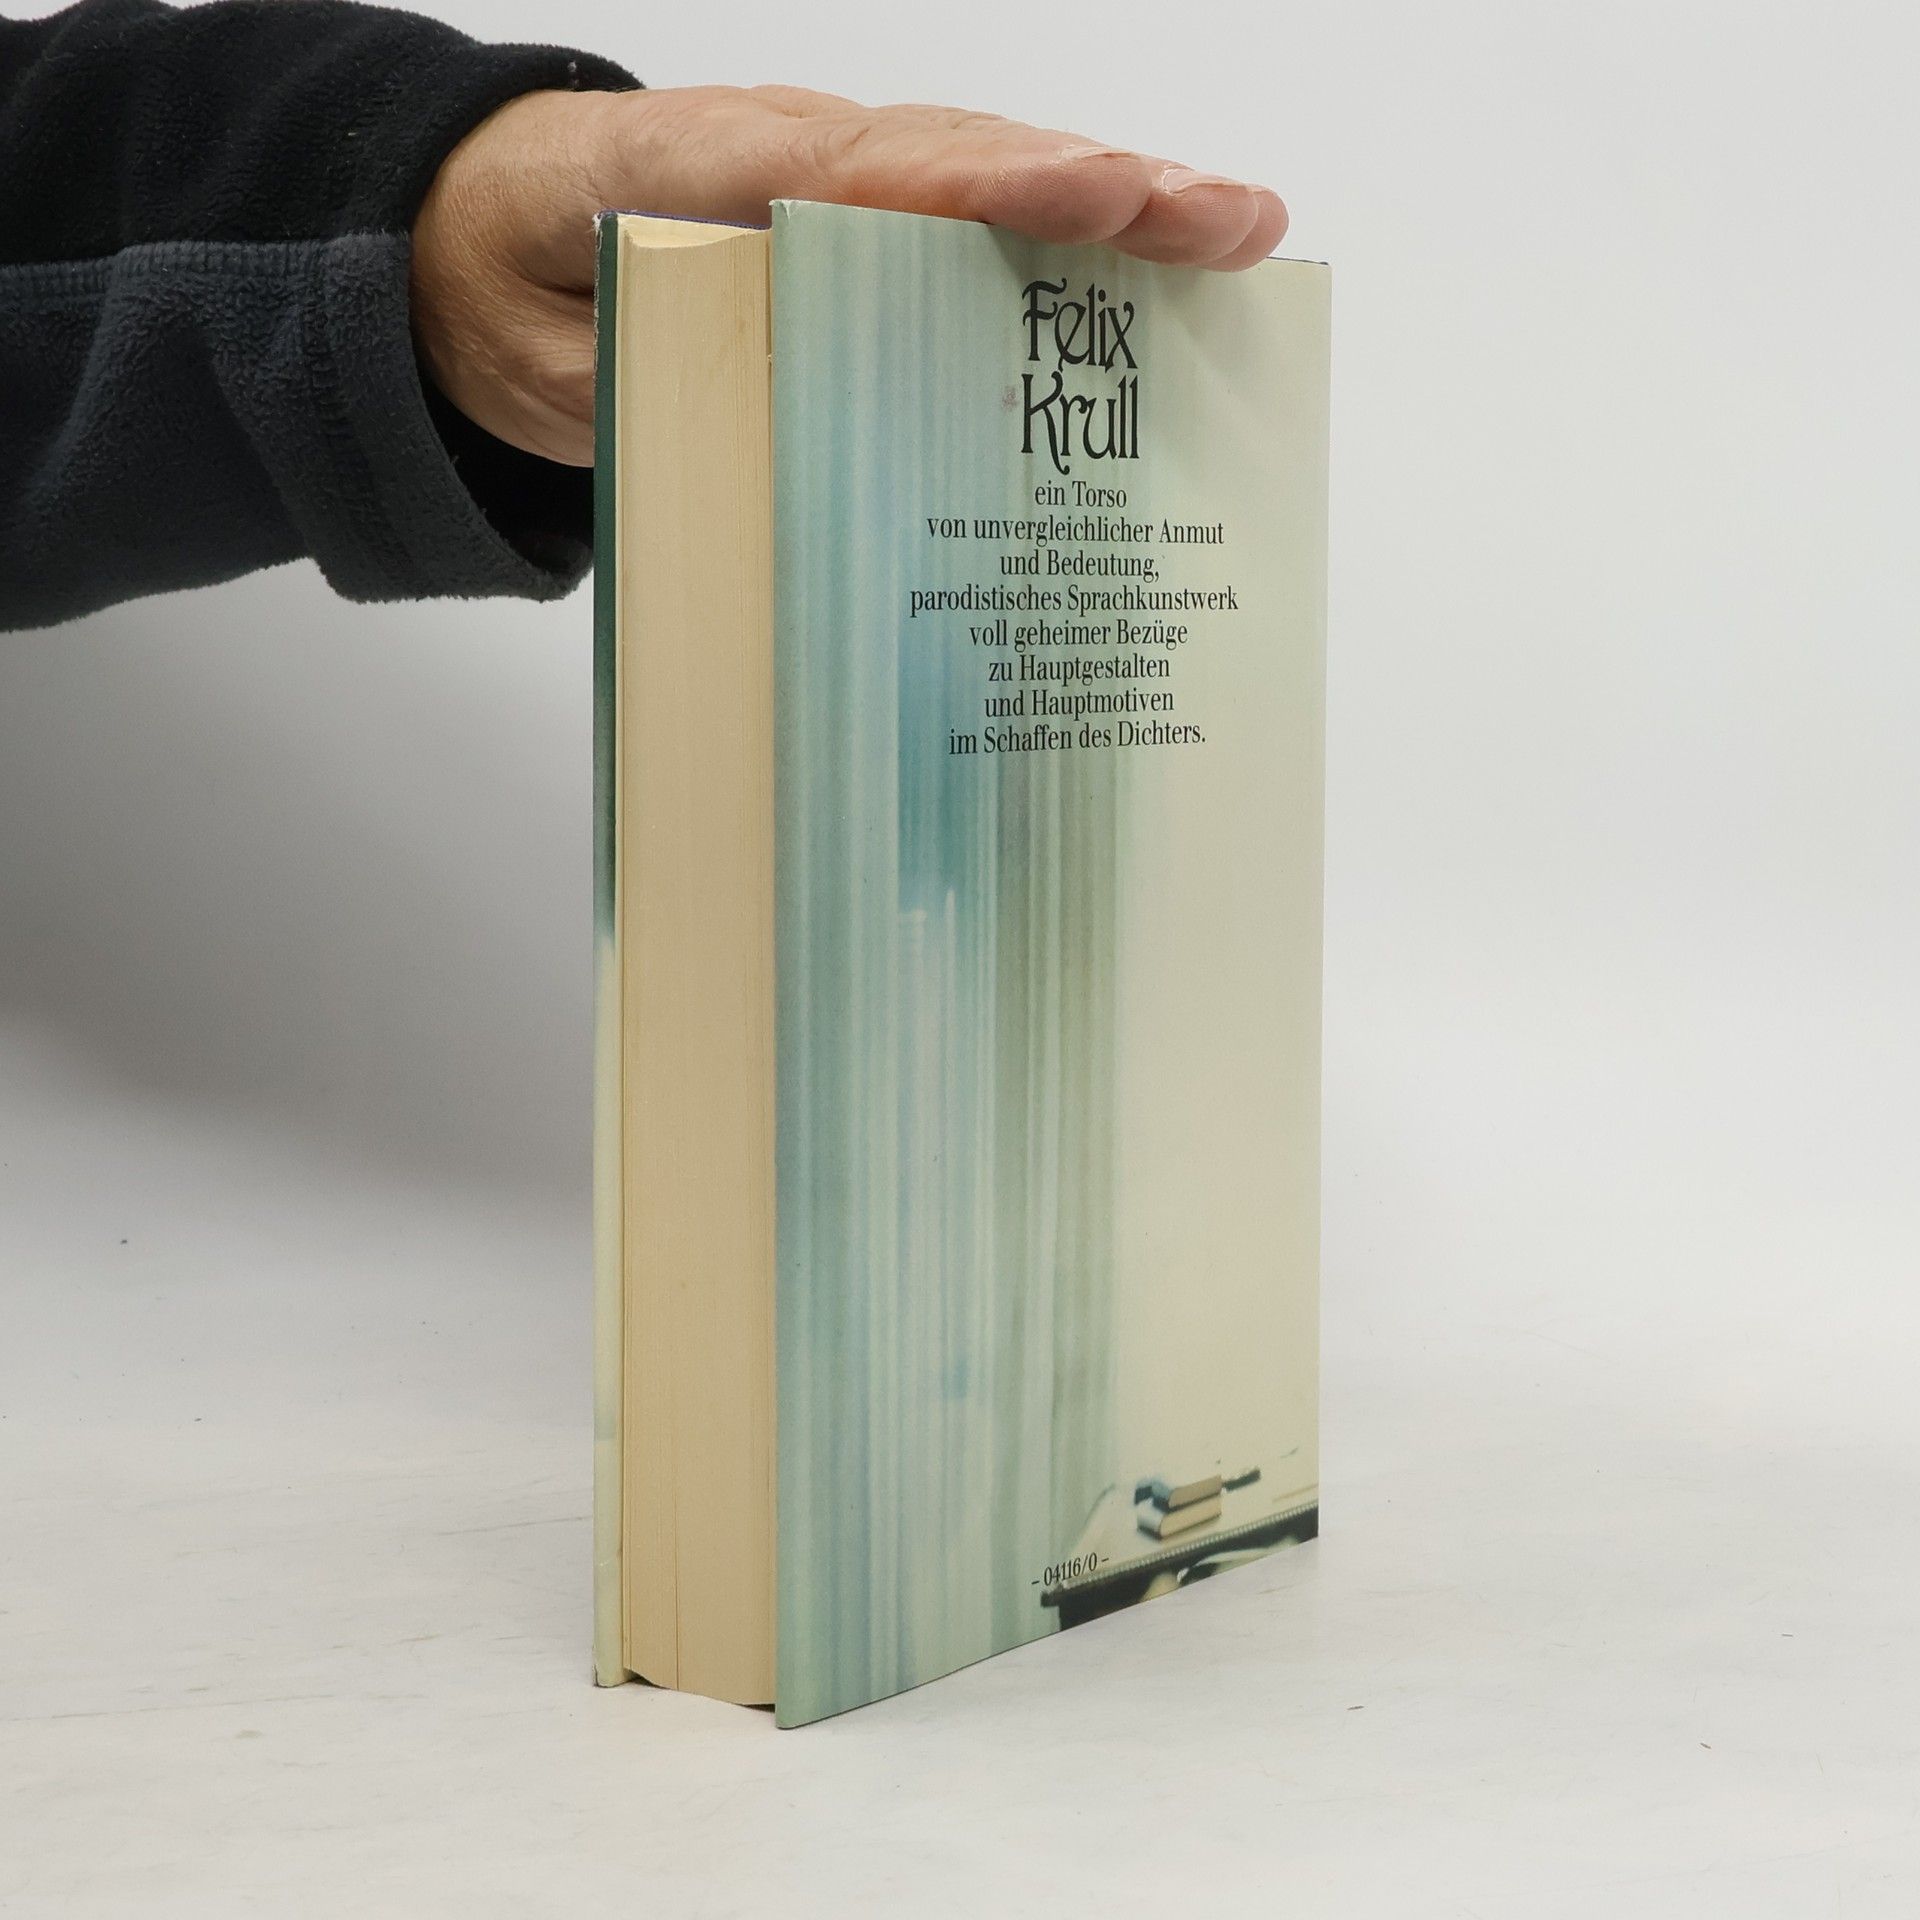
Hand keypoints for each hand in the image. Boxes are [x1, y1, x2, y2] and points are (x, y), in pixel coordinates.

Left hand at [411, 86, 1287, 466]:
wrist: (478, 238)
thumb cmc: (511, 293)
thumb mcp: (548, 366)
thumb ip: (649, 375)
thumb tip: (788, 410)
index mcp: (688, 175)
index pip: (852, 171)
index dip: (980, 185)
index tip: (1096, 190)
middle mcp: (784, 155)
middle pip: (952, 161)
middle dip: (1095, 189)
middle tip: (1225, 221)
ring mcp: (830, 179)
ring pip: (980, 180)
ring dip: (1110, 206)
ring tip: (1236, 233)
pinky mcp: (854, 221)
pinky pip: (965, 224)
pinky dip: (1060, 243)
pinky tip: (1156, 271)